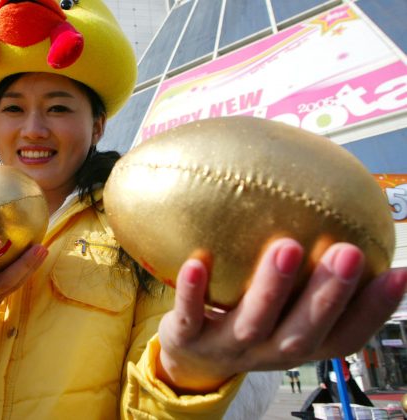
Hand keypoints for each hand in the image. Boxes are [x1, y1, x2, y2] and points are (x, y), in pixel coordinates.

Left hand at [156, 238, 406, 393]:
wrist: (189, 352)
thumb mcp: (282, 305)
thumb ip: (307, 272)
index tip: (398, 272)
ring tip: (287, 247)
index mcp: (298, 344)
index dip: (374, 310)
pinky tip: (197, 261)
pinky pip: (189, 317)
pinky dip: (193, 292)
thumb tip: (337, 208)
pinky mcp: (188, 339)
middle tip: (348, 252)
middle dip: (328, 295)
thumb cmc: (246, 316)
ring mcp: (227, 347)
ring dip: (272, 288)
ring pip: (253, 323)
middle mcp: (268, 351)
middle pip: (304, 332)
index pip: (345, 336)